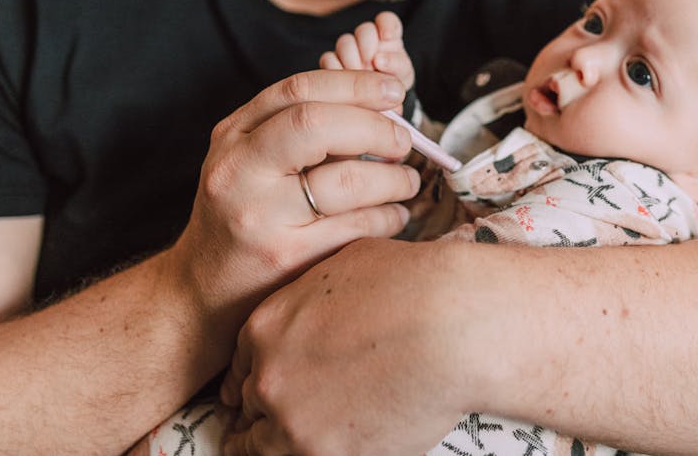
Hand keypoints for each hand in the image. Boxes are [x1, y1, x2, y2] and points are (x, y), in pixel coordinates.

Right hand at [169, 69, 420, 328]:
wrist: (201, 291)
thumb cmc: (243, 214)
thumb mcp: (252, 160)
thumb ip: (300, 128)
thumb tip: (381, 105)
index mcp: (233, 136)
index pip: (298, 90)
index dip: (355, 85)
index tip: (394, 91)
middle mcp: (238, 170)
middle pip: (317, 125)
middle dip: (376, 128)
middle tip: (404, 142)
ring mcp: (259, 215)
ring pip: (347, 180)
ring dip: (393, 178)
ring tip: (406, 181)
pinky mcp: (285, 257)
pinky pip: (357, 226)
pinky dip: (388, 216)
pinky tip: (393, 215)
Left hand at [220, 239, 474, 455]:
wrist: (454, 324)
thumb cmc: (414, 283)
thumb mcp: (350, 261)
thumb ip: (319, 289)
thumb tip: (330, 298)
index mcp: (267, 327)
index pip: (242, 366)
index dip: (260, 377)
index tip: (275, 387)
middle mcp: (269, 377)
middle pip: (249, 408)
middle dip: (267, 410)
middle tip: (295, 413)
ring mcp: (294, 422)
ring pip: (260, 447)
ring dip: (278, 443)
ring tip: (310, 434)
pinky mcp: (327, 455)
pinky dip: (321, 452)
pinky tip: (343, 443)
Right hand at [320, 11, 414, 91]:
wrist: (375, 109)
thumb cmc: (392, 91)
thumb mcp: (401, 79)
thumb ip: (397, 65)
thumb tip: (380, 61)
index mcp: (388, 41)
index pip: (387, 21)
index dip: (387, 24)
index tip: (387, 35)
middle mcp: (368, 43)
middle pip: (365, 30)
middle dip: (368, 42)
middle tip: (372, 61)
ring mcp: (349, 53)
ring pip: (345, 42)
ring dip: (352, 57)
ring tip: (359, 72)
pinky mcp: (332, 65)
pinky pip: (329, 58)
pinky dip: (335, 67)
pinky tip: (344, 77)